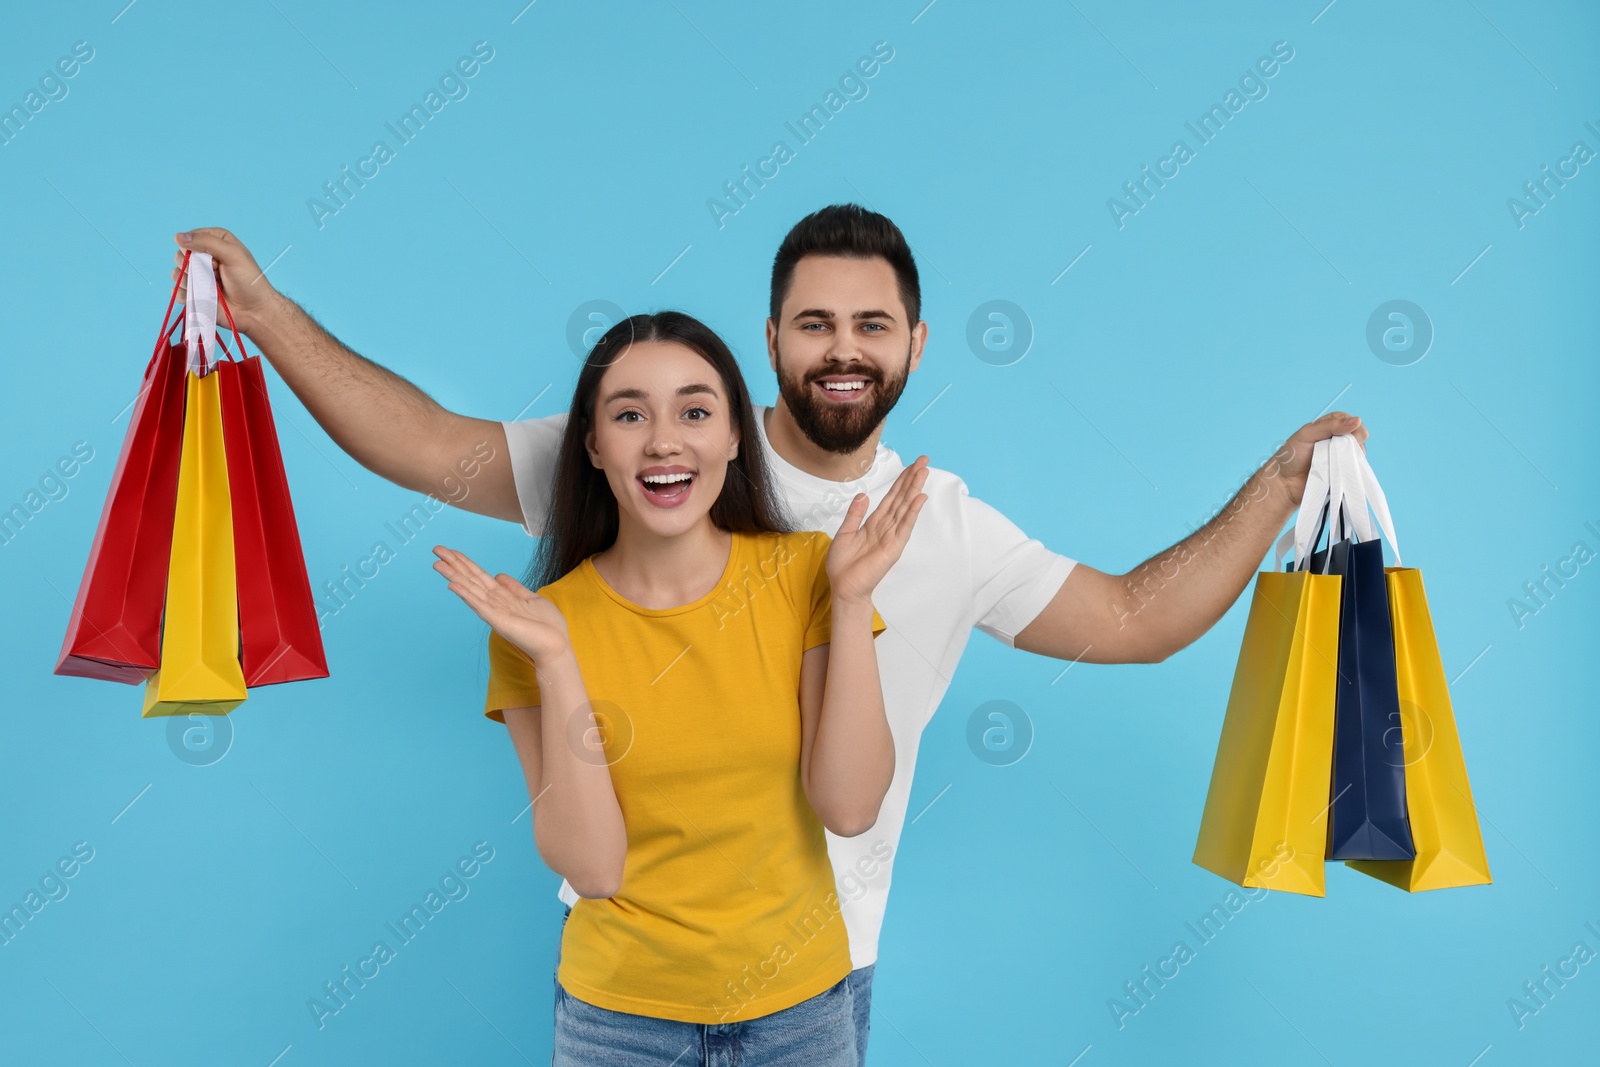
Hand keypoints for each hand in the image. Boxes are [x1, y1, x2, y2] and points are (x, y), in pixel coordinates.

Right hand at [171, 228, 285, 335]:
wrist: (254, 311)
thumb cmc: (249, 281)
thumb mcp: (233, 254)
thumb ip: (206, 242)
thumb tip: (177, 236)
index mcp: (215, 242)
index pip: (190, 238)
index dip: (197, 249)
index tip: (215, 260)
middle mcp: (204, 258)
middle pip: (180, 255)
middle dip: (193, 266)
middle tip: (215, 275)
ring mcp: (198, 276)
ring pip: (176, 273)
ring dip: (190, 281)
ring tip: (210, 288)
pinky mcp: (194, 293)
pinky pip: (177, 291)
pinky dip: (185, 295)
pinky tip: (200, 297)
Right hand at [432, 546, 571, 665]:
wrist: (556, 646)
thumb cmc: (547, 626)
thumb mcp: (532, 599)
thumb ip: (515, 588)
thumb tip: (499, 575)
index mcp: (503, 597)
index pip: (480, 576)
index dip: (466, 563)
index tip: (451, 551)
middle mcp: (495, 603)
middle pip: (471, 579)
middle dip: (454, 564)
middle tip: (436, 550)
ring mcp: (495, 612)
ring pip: (470, 590)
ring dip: (454, 576)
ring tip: (437, 564)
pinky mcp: (499, 621)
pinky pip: (479, 605)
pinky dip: (466, 594)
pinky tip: (453, 585)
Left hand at [826, 455, 928, 605]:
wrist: (844, 587)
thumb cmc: (843, 565)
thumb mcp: (844, 533)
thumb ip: (855, 514)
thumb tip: (863, 495)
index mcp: (874, 523)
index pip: (891, 497)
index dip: (901, 481)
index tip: (911, 465)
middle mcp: (886, 527)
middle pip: (902, 497)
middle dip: (912, 478)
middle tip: (924, 460)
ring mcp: (892, 536)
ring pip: (905, 507)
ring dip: (914, 489)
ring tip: (923, 471)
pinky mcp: (894, 547)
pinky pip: (905, 525)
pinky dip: (913, 511)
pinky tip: (920, 498)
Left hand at [1263, 412, 1367, 506]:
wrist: (1284, 483)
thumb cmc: (1291, 455)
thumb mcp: (1307, 434)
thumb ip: (1330, 425)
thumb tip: (1357, 420)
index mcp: (1331, 427)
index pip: (1353, 423)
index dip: (1355, 429)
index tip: (1348, 437)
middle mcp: (1339, 441)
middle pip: (1360, 439)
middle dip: (1354, 445)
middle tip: (1338, 453)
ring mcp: (1342, 459)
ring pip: (1359, 456)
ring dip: (1351, 460)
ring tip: (1334, 465)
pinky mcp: (1342, 475)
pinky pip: (1355, 472)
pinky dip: (1351, 473)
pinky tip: (1340, 474)